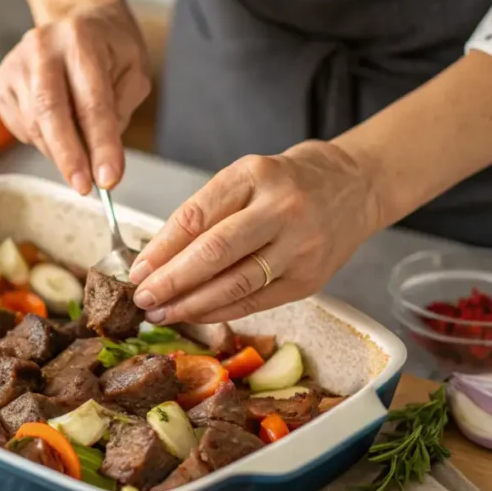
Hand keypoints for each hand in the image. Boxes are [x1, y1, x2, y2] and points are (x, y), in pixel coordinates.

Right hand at [0, 1, 150, 194]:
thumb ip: (120, 110)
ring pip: (33, 125)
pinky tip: (58, 128)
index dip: (100, 144)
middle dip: (68, 157)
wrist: (77, 18)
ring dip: (59, 152)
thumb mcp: (134, 70)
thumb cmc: (109, 48)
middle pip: (49, 113)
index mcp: (81, 39)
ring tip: (80, 156)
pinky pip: (20, 126)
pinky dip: (42, 140)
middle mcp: (42, 47)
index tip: (108, 179)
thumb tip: (99, 156)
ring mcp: (16, 63)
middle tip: (85, 187)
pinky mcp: (0, 81)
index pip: (92, 102)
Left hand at [127, 141, 384, 323]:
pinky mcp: (309, 280)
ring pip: (235, 284)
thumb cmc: (288, 182)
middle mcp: (281, 210)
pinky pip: (255, 302)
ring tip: (160, 312)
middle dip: (171, 281)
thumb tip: (156, 258)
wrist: (355, 186)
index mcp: (255, 176)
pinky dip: (219, 312)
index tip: (136, 270)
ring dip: (191, 304)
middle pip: (215, 253)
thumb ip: (205, 212)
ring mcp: (299, 248)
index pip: (196, 217)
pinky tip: (194, 315)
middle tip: (142, 298)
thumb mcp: (245, 177)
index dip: (160, 249)